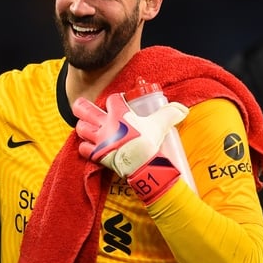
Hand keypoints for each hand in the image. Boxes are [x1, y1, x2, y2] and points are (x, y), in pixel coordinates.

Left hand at [73, 93, 187, 202]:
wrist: (141, 164)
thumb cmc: (148, 142)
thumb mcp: (160, 124)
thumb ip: (169, 114)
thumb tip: (182, 109)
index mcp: (119, 113)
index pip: (112, 99)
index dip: (115, 99)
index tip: (118, 101)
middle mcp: (105, 124)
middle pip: (85, 110)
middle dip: (81, 107)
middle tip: (80, 106)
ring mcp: (99, 139)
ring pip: (81, 128)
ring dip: (82, 127)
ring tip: (85, 126)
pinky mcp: (97, 154)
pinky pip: (83, 148)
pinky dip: (84, 147)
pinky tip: (88, 146)